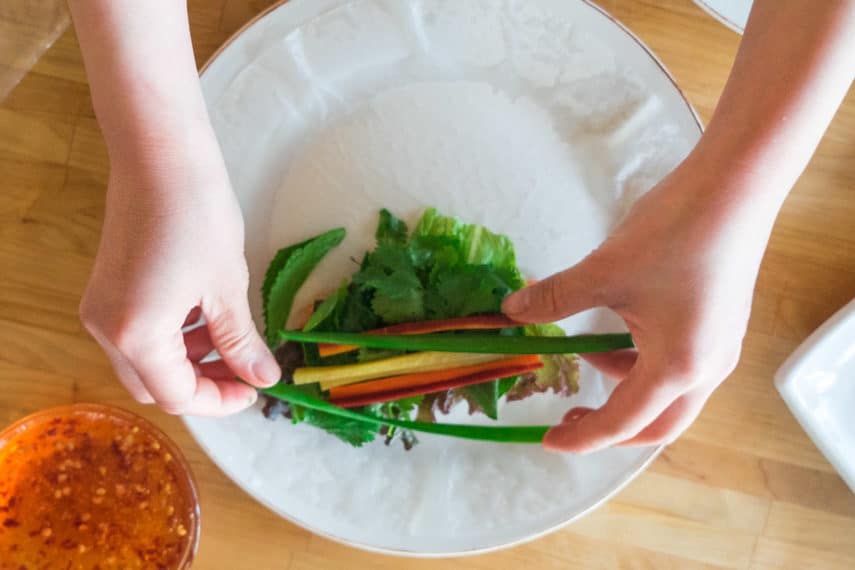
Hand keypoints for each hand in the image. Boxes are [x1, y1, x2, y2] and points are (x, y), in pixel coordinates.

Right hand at [80, 129, 279, 415]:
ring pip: (145, 362)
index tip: (255, 389)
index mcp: (136, 335)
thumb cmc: (197, 216)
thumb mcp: (227, 288)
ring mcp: (100, 307)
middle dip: (202, 385)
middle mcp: (106, 329)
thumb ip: (240, 342)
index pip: (177, 396)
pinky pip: (137, 333)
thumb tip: (263, 378)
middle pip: (154, 386)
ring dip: (189, 362)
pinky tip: (205, 316)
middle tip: (244, 371)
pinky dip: (172, 338)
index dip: (220, 401)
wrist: (160, 155)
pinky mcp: (106, 288)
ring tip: (231, 339)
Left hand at [503, 152, 774, 451]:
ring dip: (628, 391)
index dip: (581, 438)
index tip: (547, 440)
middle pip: (656, 425)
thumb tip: (512, 310)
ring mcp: (720, 349)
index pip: (622, 422)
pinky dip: (645, 366)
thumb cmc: (672, 233)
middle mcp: (707, 370)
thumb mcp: (603, 271)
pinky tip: (621, 335)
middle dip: (611, 429)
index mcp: (677, 367)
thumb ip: (555, 298)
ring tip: (589, 361)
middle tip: (570, 419)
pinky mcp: (722, 327)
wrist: (735, 187)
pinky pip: (681, 368)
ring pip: (671, 397)